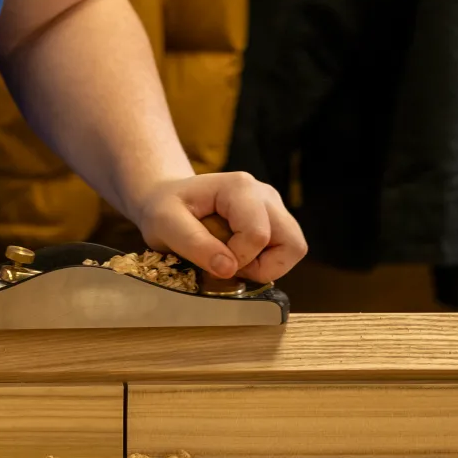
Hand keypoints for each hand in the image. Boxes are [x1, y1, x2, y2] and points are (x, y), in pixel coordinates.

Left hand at [136, 172, 306, 281]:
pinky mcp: (273, 221)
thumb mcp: (164, 224)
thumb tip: (228, 269)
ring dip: (266, 266)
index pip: (258, 235)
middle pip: (291, 242)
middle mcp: (264, 194)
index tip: (211, 260)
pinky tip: (237, 256)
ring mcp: (272, 207)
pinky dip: (265, 263)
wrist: (165, 200)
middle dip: (262, 266)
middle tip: (229, 265)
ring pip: (294, 248)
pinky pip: (285, 251)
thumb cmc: (164, 208)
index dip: (237, 258)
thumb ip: (194, 244)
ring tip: (233, 260)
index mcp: (240, 187)